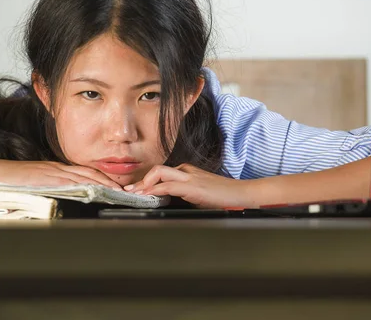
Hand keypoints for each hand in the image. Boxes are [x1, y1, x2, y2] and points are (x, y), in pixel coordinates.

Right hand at [0, 158, 120, 189]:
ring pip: (82, 176)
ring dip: (101, 182)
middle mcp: (57, 169)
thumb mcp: (37, 184)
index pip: (84, 173)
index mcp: (56, 170)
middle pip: (88, 173)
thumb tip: (68, 197)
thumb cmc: (11, 182)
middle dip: (107, 181)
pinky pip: (67, 181)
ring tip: (115, 190)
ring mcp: (51, 172)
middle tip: (123, 189)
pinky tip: (93, 189)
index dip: (102, 179)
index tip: (116, 187)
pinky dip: (82, 185)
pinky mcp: (44, 177)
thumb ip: (52, 188)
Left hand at [123, 164, 258, 207]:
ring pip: (159, 173)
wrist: (241, 194)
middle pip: (157, 170)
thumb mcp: (199, 194)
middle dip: (140, 181)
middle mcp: (186, 171)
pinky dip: (155, 190)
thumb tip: (169, 201)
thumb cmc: (223, 196)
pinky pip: (168, 185)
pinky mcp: (192, 186)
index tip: (136, 190)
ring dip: (144, 184)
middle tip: (129, 191)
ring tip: (134, 193)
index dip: (147, 181)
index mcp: (187, 172)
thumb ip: (184, 194)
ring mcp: (189, 177)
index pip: (161, 173)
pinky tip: (147, 196)